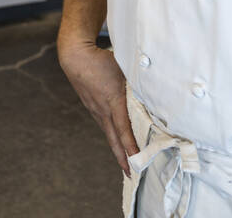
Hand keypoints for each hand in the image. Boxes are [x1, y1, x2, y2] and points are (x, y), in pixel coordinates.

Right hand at [59, 40, 137, 173]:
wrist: (75, 57)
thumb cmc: (101, 60)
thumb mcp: (123, 67)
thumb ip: (138, 80)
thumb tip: (155, 87)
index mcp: (113, 101)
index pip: (124, 128)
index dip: (131, 146)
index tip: (137, 160)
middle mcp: (103, 110)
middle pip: (114, 139)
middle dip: (122, 158)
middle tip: (130, 174)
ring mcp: (96, 109)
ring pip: (109, 133)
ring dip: (117, 149)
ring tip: (126, 162)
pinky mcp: (92, 107)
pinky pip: (104, 125)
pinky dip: (112, 136)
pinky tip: (116, 139)